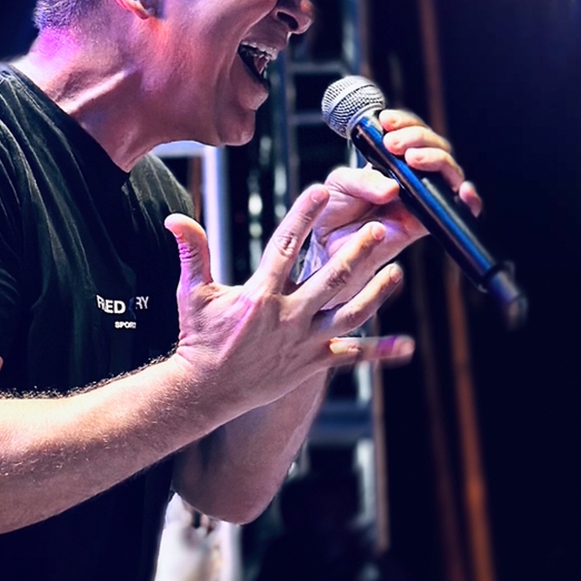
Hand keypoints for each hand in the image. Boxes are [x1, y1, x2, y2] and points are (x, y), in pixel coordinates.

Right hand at [165, 186, 412, 424]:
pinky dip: (380, 352)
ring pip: (349, 315)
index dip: (303, 216)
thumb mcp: (191, 293)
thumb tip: (174, 216)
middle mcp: (287, 316)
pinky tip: (407, 345)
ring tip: (396, 272)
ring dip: (376, 294)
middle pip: (330, 280)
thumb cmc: (199, 338)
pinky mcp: (312, 363)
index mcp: (260, 294)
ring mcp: (303, 342)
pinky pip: (352, 356)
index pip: (285, 246)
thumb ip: (192, 252)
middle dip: (356, 253)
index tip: (320, 190)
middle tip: (378, 229)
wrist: (205, 390)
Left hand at [304, 108, 481, 274]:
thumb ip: (362, 180)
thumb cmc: (332, 213)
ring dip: (436, 158)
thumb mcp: (339, 184)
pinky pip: (456, 210)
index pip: (410, 133)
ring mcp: (420, 198)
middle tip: (394, 144)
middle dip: (418, 137)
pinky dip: (468, 200)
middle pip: (434, 146)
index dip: (405, 123)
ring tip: (412, 158)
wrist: (327, 248)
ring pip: (447, 170)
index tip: (387, 122)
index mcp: (390, 161)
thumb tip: (393, 187)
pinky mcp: (425, 223)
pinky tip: (463, 191)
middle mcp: (409, 177)